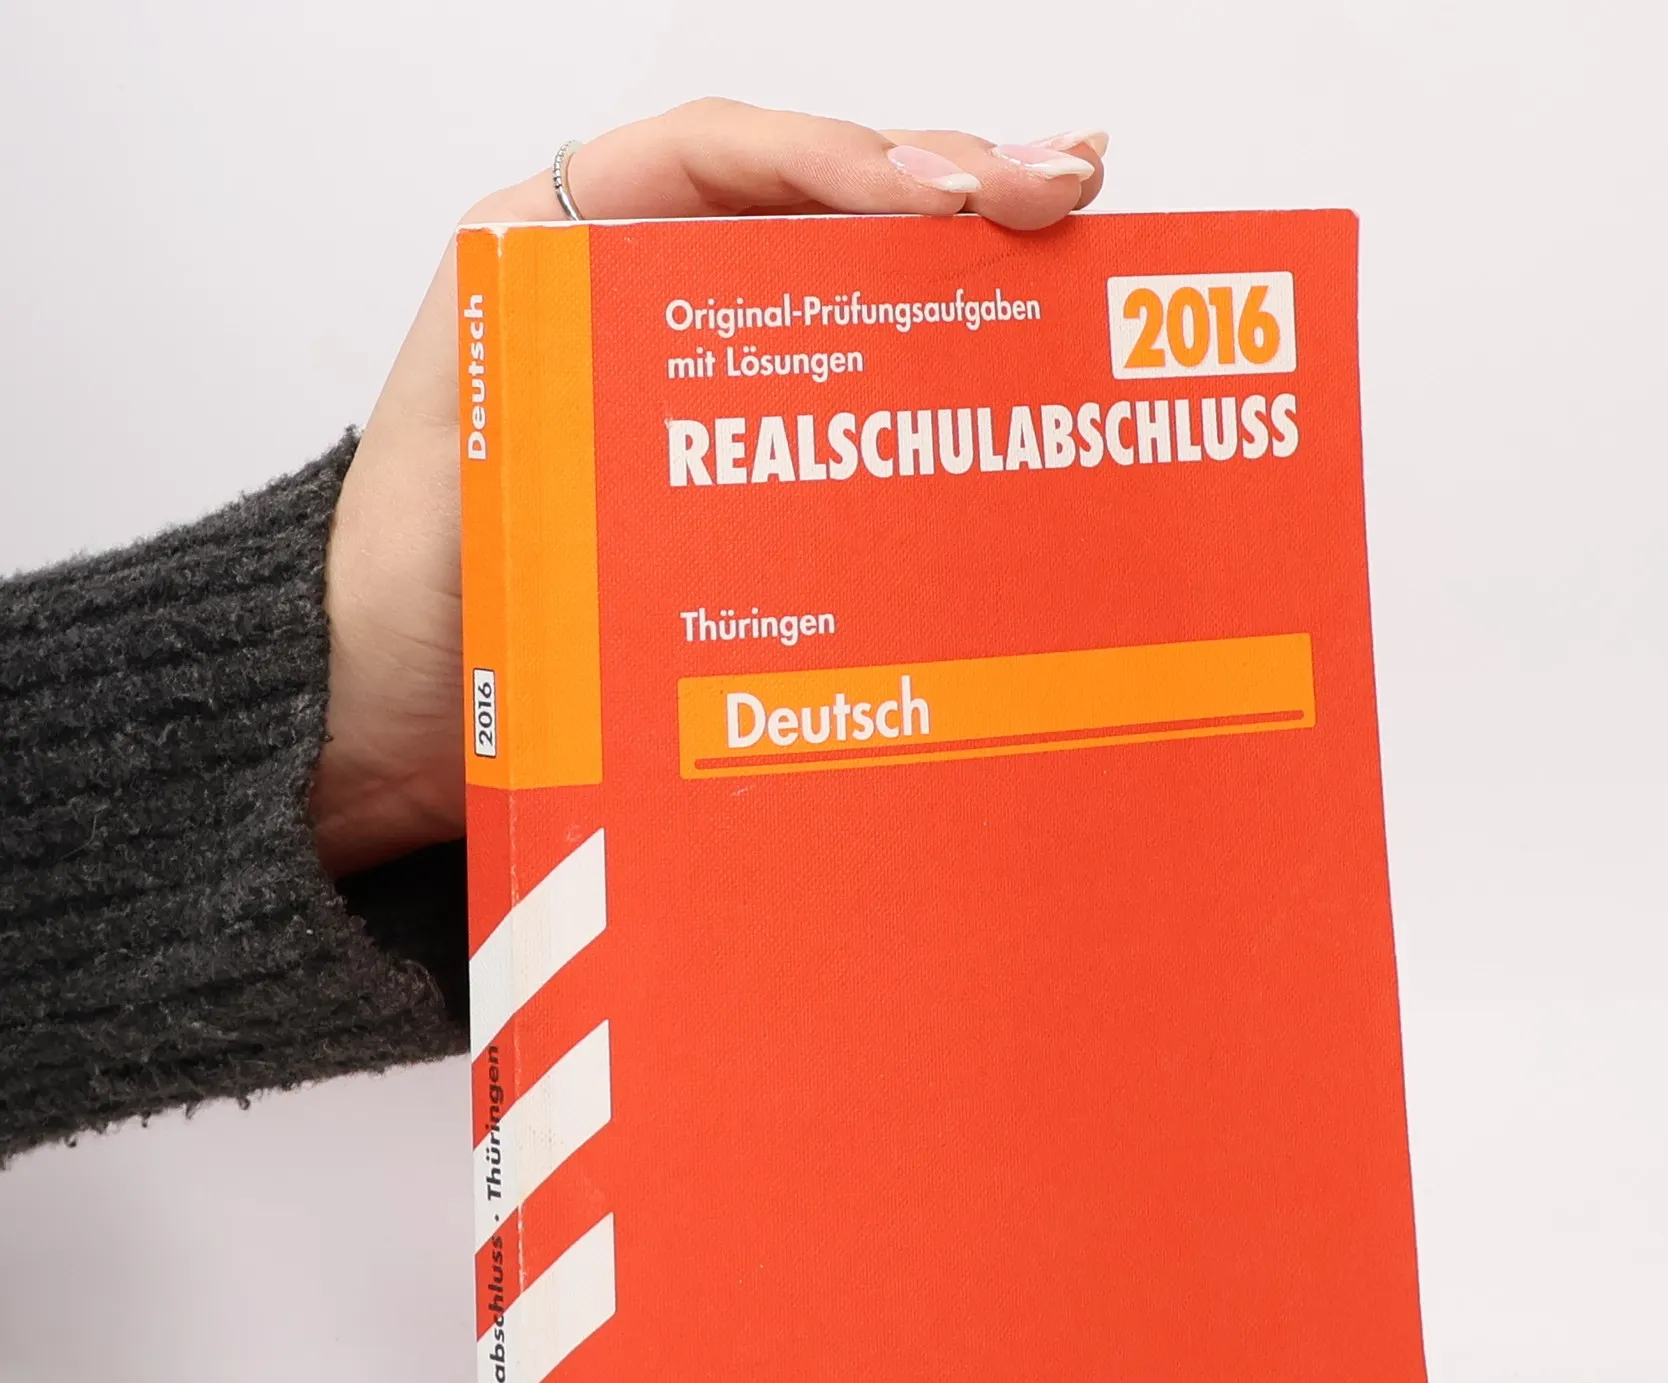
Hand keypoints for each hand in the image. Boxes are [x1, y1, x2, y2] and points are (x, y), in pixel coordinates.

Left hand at [313, 99, 1107, 876]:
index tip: (953, 199)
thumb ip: (575, 409)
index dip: (845, 161)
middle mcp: (635, 297)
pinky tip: (999, 369)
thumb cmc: (405, 601)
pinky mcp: (731, 465)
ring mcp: (695, 379)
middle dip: (942, 183)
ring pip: (840, 285)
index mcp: (555, 254)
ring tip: (1063, 242)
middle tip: (1060, 189)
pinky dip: (922, 372)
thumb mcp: (472, 475)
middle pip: (807, 202)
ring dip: (954, 262)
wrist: (387, 719)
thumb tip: (741, 401)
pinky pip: (837, 393)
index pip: (721, 161)